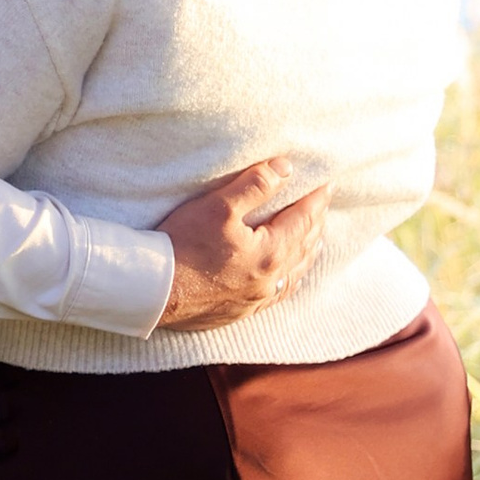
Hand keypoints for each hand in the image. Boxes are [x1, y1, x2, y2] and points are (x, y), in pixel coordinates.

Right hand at [154, 158, 328, 329]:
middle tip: (322, 205)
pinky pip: (279, 293)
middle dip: (316, 222)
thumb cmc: (182, 245)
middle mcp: (271, 280)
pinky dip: (290, 277)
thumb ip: (255, 185)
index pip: (304, 220)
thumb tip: (286, 168)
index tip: (327, 185)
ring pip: (295, 273)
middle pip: (304, 247)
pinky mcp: (240, 311)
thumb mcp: (218, 206)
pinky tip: (287, 275)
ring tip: (314, 237)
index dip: (317, 200)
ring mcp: (257, 299)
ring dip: (307, 251)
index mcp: (271, 253)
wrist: (152, 292)